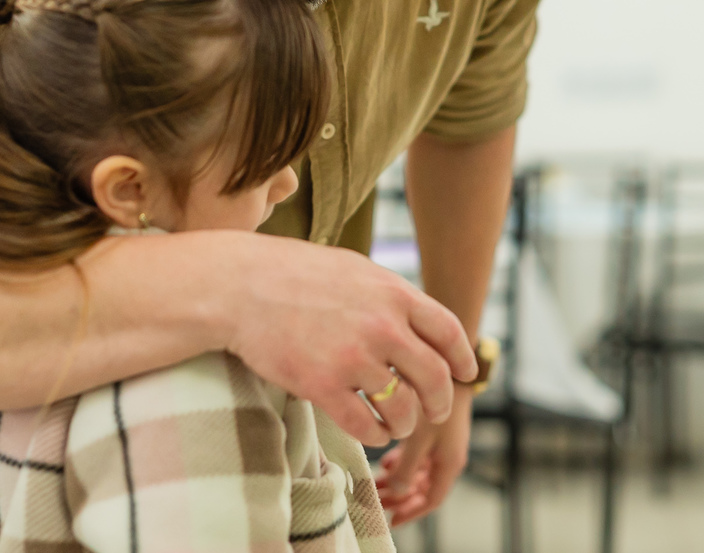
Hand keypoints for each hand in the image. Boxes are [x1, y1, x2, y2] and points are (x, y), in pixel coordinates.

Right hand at [221, 236, 476, 446]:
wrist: (239, 285)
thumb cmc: (293, 274)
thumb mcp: (353, 270)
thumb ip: (390, 296)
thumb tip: (421, 321)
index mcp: (393, 293)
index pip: (449, 333)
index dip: (461, 360)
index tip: (464, 376)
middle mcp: (382, 326)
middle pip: (434, 378)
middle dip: (440, 402)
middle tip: (435, 412)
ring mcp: (353, 358)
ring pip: (403, 409)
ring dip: (405, 423)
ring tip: (396, 424)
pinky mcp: (322, 386)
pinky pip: (366, 426)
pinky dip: (374, 434)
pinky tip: (370, 430)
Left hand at [375, 385, 473, 525]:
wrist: (449, 371)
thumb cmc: (434, 404)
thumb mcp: (418, 439)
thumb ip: (407, 468)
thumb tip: (396, 491)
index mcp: (449, 465)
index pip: (432, 500)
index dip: (411, 512)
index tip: (392, 520)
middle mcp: (447, 459)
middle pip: (423, 488)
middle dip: (400, 497)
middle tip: (376, 501)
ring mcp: (442, 446)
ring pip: (418, 473)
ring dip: (398, 479)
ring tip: (376, 482)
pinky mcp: (435, 434)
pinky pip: (418, 457)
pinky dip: (402, 462)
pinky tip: (385, 461)